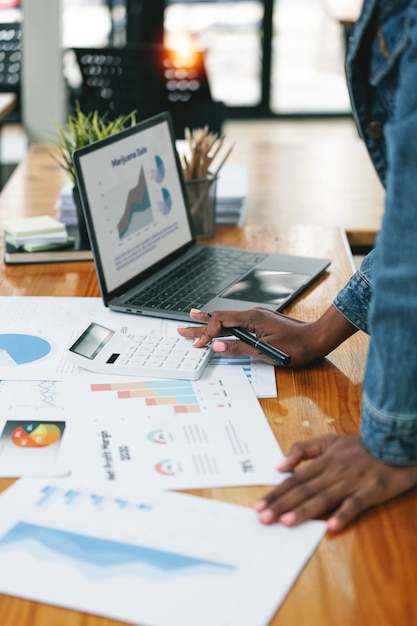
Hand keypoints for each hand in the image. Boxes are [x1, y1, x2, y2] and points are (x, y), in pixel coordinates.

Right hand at [177, 306, 357, 366]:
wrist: (317, 339)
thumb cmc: (297, 346)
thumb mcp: (266, 351)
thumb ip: (239, 348)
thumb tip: (217, 346)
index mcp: (252, 317)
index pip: (221, 321)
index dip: (207, 333)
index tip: (199, 345)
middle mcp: (253, 314)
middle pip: (221, 318)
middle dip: (201, 325)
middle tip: (182, 328)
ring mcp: (257, 318)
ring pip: (228, 320)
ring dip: (210, 324)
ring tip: (193, 320)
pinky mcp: (261, 323)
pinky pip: (237, 323)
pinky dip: (223, 325)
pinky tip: (218, 325)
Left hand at [254, 434, 416, 531]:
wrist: (393, 444)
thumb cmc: (360, 447)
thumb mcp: (329, 440)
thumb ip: (303, 449)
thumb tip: (280, 465)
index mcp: (323, 461)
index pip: (294, 480)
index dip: (276, 493)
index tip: (259, 506)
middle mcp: (334, 472)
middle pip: (304, 490)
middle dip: (282, 505)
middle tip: (264, 519)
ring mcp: (352, 482)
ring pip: (324, 498)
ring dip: (305, 510)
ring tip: (287, 522)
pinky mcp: (371, 491)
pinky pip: (355, 504)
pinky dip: (343, 514)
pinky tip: (331, 526)